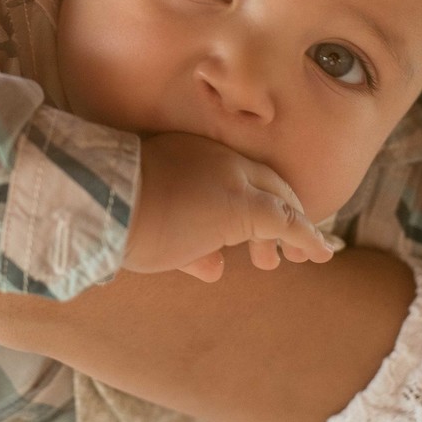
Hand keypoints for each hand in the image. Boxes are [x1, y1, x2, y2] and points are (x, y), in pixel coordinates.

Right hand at [124, 133, 340, 282]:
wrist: (100, 202)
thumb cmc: (113, 213)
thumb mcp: (155, 225)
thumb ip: (191, 245)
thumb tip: (215, 267)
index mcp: (192, 154)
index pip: (238, 173)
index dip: (256, 197)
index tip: (259, 226)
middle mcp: (217, 158)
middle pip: (267, 182)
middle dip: (280, 214)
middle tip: (283, 249)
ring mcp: (232, 179)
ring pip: (278, 201)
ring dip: (290, 231)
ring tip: (297, 258)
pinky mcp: (240, 207)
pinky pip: (286, 222)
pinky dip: (307, 237)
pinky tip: (320, 254)